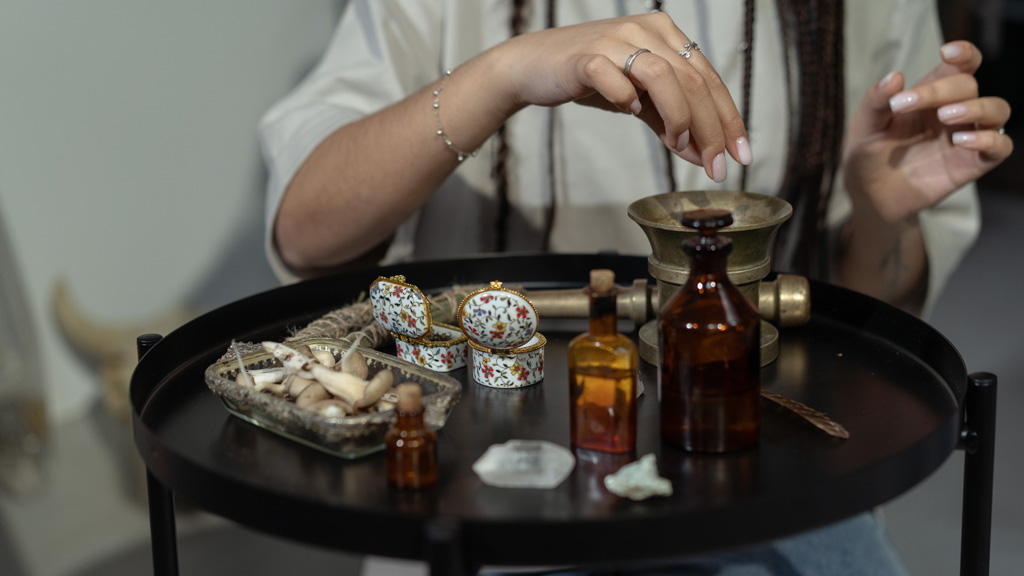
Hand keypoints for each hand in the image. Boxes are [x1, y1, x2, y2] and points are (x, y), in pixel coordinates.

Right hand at [492, 11, 750, 181]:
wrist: (533, 67)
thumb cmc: (589, 80)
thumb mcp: (638, 100)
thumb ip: (670, 123)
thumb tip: (703, 155)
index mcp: (665, 34)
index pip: (708, 78)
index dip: (729, 118)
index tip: (741, 155)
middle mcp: (646, 30)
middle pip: (693, 80)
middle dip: (711, 129)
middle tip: (717, 166)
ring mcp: (615, 40)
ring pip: (663, 76)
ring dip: (678, 116)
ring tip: (680, 145)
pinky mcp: (585, 57)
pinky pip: (616, 80)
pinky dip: (628, 99)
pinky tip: (631, 111)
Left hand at [842, 40, 1012, 225]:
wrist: (868, 196)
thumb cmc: (869, 154)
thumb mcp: (865, 125)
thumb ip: (876, 101)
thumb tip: (895, 76)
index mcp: (932, 95)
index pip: (961, 66)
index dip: (963, 53)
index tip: (946, 51)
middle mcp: (954, 112)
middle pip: (969, 86)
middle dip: (941, 90)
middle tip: (904, 103)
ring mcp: (965, 138)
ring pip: (997, 110)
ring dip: (976, 108)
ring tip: (944, 116)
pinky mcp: (971, 165)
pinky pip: (1000, 147)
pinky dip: (989, 140)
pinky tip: (960, 142)